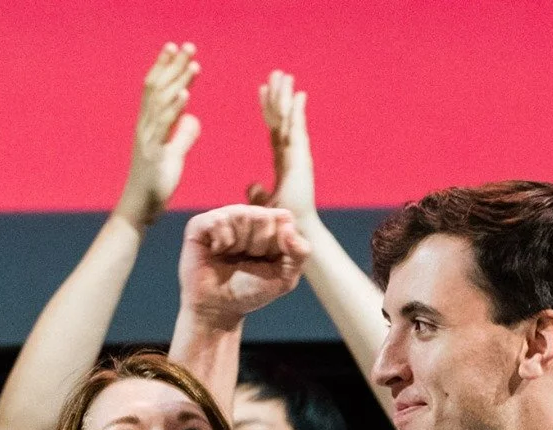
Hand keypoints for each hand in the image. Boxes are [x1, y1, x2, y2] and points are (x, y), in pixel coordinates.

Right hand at [115, 43, 202, 226]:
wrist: (138, 211)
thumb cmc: (154, 186)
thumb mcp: (173, 157)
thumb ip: (182, 136)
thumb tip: (193, 119)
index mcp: (149, 126)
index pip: (156, 89)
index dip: (166, 67)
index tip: (177, 48)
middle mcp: (145, 127)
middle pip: (158, 88)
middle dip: (173, 65)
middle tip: (188, 44)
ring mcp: (147, 139)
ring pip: (161, 103)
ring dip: (177, 81)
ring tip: (192, 62)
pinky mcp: (153, 154)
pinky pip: (163, 127)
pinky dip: (174, 108)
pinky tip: (185, 94)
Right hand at [178, 205, 309, 327]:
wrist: (219, 309)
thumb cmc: (251, 292)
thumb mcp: (285, 277)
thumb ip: (300, 252)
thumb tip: (289, 228)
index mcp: (268, 225)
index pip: (283, 217)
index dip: (277, 243)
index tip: (267, 260)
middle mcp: (245, 217)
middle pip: (262, 216)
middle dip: (258, 245)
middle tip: (246, 260)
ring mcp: (223, 218)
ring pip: (241, 214)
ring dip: (239, 244)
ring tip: (231, 257)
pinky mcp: (200, 225)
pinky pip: (218, 220)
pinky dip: (222, 241)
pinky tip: (217, 252)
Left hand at [246, 70, 317, 227]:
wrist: (295, 233)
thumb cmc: (282, 224)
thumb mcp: (264, 204)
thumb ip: (258, 193)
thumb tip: (251, 184)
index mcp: (284, 163)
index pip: (274, 131)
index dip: (268, 111)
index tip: (262, 91)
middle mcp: (293, 156)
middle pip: (284, 120)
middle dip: (279, 96)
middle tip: (275, 73)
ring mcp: (299, 157)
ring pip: (290, 120)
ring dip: (287, 97)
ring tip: (283, 75)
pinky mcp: (302, 160)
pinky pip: (297, 131)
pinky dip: (297, 113)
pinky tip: (297, 94)